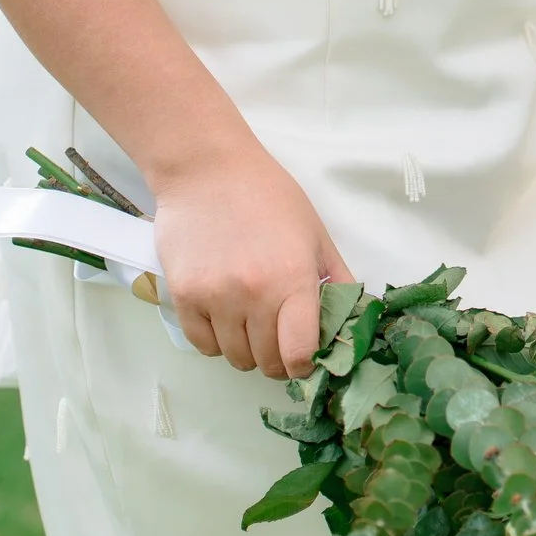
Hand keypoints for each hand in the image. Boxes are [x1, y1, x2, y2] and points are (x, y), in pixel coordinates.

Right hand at [152, 136, 352, 379]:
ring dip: (247, 350)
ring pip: (234, 357)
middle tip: (278, 338)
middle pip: (267, 362)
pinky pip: (203, 345)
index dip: (304, 365)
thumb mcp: (315, 233)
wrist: (207, 170)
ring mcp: (215, 298)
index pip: (299, 354)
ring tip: (250, 322)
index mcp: (293, 279)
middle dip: (277, 359)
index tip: (304, 357)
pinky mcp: (183, 296)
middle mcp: (253, 295)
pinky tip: (224, 317)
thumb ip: (336, 280)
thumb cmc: (267, 196)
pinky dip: (216, 341)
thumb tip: (352, 320)